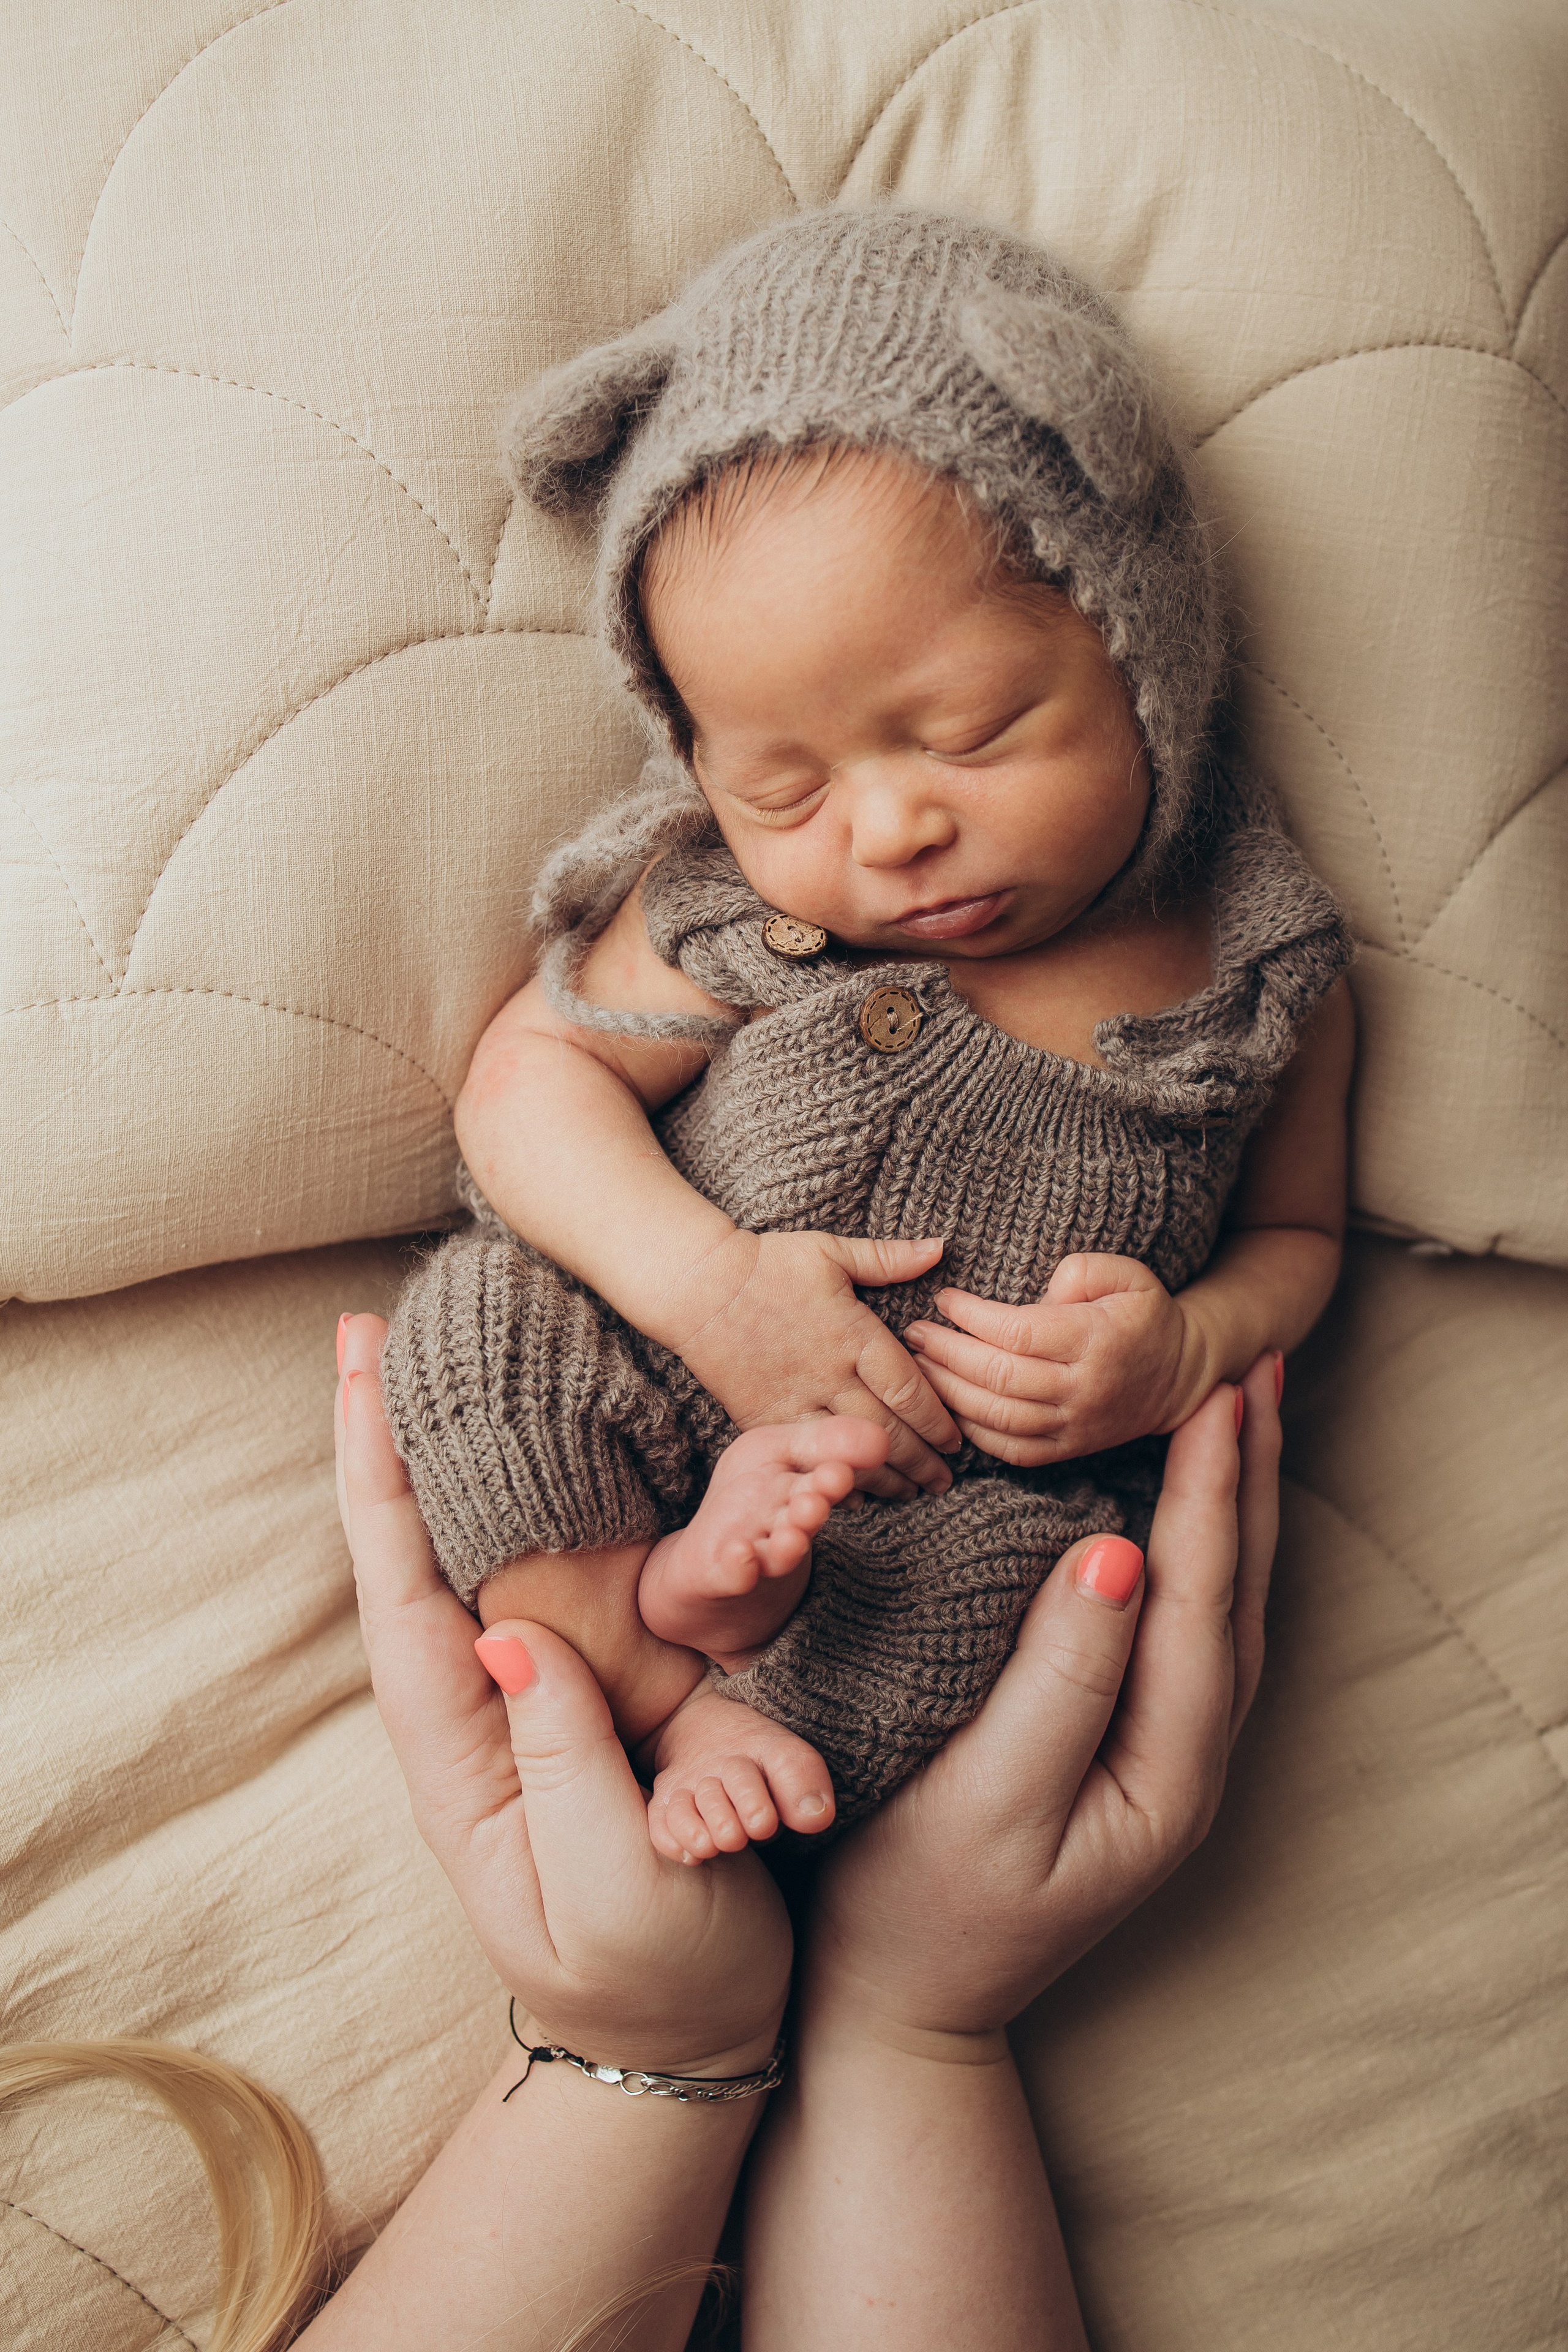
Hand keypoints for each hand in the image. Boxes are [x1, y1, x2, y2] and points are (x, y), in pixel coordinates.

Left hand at [335, 1314, 789, 2075]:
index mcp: (462, 1759)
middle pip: (422, 1552)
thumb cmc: (652, 1977)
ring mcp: (538, 1700)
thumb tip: (513, 1640)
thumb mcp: (615, 1887)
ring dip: (465, 1454)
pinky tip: (535, 1436)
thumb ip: (567, 1767)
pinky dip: (549, 1498)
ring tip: (429, 1353)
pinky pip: (567, 1580)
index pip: (401, 1595)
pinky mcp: (600, 1697)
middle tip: (368, 1328)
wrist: (696, 2038)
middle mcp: (483, 1710)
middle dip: (391, 1440)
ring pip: (489, 1554)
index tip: (360, 1375)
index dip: (379, 1482)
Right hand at [668, 1229, 960, 1499]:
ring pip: (850, 1450)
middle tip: (945, 1480)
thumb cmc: (768, 1265)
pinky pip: (807, 1456)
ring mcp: (796, 1400)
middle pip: (888, 1431)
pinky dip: (834, 1476)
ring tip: (912, 1492)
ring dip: (887, 1478)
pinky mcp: (764, 1417)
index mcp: (853, 1334)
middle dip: (922, 1461)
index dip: (938, 1422)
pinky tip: (855, 1493)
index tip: (956, 1441)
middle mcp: (830, 1373)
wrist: (698, 1287)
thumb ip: (887, 1258)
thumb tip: (939, 1248)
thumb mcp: (830, 1251)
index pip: (910, 1389)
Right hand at [804, 1351, 1280, 2040]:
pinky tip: (1178, 1512)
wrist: (895, 2004)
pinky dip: (1192, 1550)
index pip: (1202, 1596)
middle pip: (1234, 1592)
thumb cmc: (917, 1902)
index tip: (1219, 1386)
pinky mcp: (1122, 1754)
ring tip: (1239, 1418)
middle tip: (1255, 1367)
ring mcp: (1160, 1763)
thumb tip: (1120, 1552)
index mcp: (1165, 1770)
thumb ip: (1059, 1677)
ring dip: (1231, 1506)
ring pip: (1218, 1606)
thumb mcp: (985, 1794)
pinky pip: (1181, 1627)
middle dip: (1247, 1477)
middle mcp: (1186, 1764)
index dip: (1212, 1485)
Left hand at [905, 1251, 1208, 1466]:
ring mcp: (1074, 1426)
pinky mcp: (1067, 1450)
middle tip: (913, 1332)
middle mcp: (1083, 1389)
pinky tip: (946, 1404)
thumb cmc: (1143, 1315)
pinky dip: (972, 1431)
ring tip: (916, 1366)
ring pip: (998, 1418)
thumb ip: (1083, 1269)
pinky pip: (1010, 1450)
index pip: (1018, 1333)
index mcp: (1096, 1340)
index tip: (943, 1299)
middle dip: (947, 1353)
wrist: (1179, 1375)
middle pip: (999, 1378)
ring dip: (948, 1393)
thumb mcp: (1129, 1274)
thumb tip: (1038, 1293)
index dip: (972, 1316)